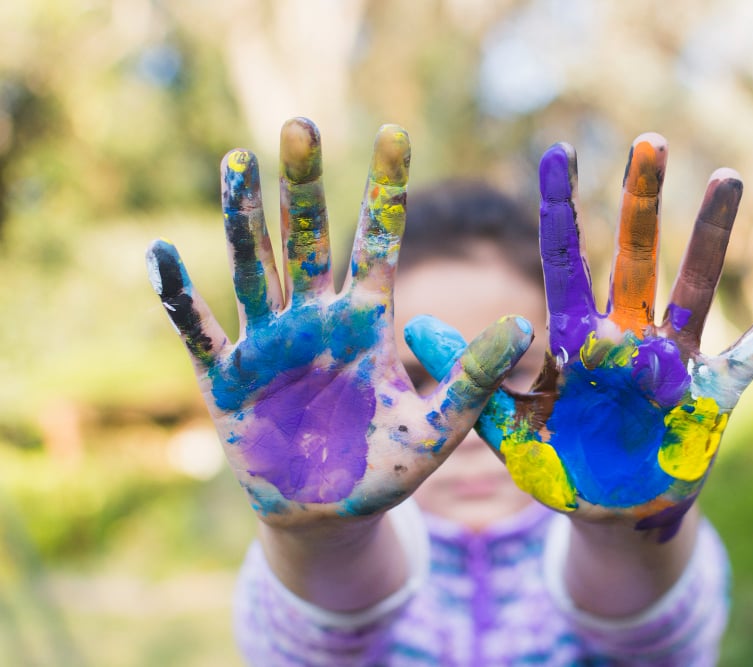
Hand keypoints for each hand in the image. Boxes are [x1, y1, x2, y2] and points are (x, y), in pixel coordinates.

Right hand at [146, 118, 532, 528]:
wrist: (329, 516)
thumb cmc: (385, 470)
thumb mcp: (437, 428)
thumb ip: (473, 378)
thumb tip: (522, 325)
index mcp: (366, 322)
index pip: (378, 243)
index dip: (385, 192)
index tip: (395, 133)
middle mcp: (315, 318)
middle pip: (309, 240)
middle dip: (304, 187)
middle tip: (302, 126)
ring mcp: (269, 343)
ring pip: (255, 269)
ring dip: (244, 219)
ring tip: (237, 161)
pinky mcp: (227, 377)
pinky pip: (201, 331)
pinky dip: (180, 298)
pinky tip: (162, 255)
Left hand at [407, 133, 752, 539]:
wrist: (612, 516)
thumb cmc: (562, 470)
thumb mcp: (510, 431)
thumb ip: (474, 379)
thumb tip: (417, 325)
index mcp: (576, 344)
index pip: (566, 263)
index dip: (560, 210)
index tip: (556, 152)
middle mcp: (627, 340)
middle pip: (634, 259)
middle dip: (640, 204)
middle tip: (647, 142)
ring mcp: (673, 363)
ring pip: (694, 287)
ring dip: (711, 236)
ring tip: (727, 177)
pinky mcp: (711, 395)